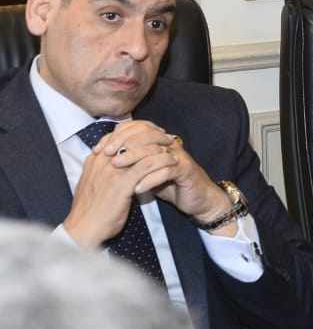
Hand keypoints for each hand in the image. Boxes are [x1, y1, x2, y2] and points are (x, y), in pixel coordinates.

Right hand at [63, 128, 179, 247]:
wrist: (83, 230)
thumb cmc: (91, 210)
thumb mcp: (94, 184)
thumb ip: (103, 171)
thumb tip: (116, 163)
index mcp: (94, 159)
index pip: (117, 135)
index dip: (137, 131)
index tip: (152, 132)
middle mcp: (102, 161)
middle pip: (130, 137)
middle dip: (151, 134)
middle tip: (166, 136)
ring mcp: (112, 171)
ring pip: (141, 148)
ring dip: (160, 146)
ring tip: (172, 147)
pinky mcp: (122, 183)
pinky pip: (147, 165)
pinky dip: (162, 161)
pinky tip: (172, 162)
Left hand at [99, 121, 234, 233]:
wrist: (197, 199)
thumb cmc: (169, 185)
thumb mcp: (146, 172)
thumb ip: (131, 163)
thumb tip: (105, 157)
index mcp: (159, 142)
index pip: (137, 129)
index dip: (117, 135)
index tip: (99, 148)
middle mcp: (169, 145)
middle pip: (145, 135)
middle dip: (123, 143)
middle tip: (106, 154)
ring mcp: (179, 156)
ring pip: (154, 151)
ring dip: (134, 158)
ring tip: (117, 167)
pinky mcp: (186, 170)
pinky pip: (167, 171)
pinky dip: (150, 179)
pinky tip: (136, 188)